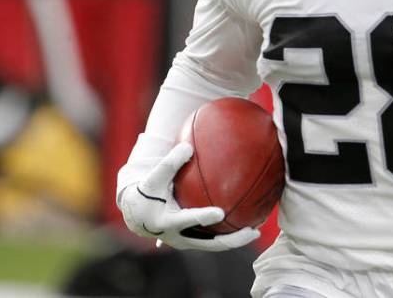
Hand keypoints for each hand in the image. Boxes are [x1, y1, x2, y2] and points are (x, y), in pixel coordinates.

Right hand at [118, 142, 259, 250]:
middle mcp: (178, 237)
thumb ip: (170, 162)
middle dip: (231, 240)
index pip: (188, 220)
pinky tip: (247, 223)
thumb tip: (189, 147)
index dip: (203, 217)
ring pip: (214, 245)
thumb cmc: (148, 191)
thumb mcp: (154, 177)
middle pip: (209, 244)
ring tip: (256, 230)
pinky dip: (229, 234)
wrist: (137, 213)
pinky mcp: (192, 241)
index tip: (220, 213)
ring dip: (234, 240)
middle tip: (251, 231)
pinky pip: (213, 240)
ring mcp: (186, 241)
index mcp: (167, 222)